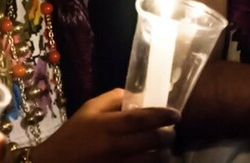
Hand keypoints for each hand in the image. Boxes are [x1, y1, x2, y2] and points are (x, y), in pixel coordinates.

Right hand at [30, 88, 179, 162]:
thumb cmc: (72, 135)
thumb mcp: (88, 109)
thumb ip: (113, 98)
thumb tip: (139, 94)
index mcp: (107, 126)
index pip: (141, 119)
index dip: (162, 115)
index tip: (176, 114)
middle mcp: (114, 146)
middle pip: (151, 141)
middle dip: (168, 136)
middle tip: (172, 132)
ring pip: (150, 161)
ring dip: (162, 154)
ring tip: (164, 149)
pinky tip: (151, 160)